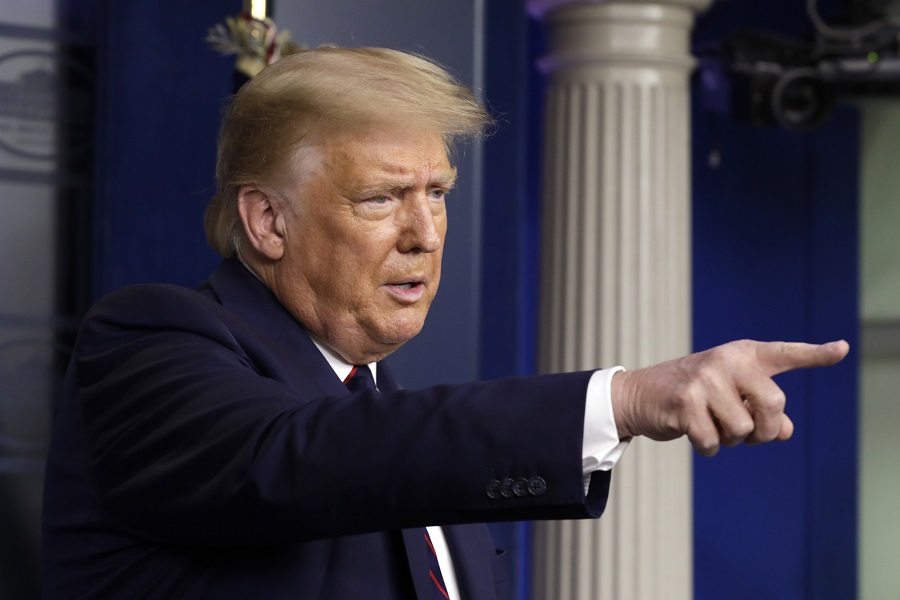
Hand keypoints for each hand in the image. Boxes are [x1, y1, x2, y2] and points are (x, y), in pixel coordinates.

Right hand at [610, 340, 849, 456]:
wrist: (638, 395)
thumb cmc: (692, 397)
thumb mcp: (730, 399)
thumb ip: (762, 413)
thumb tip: (784, 432)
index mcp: (742, 355)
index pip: (785, 354)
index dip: (816, 354)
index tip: (842, 349)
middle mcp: (725, 361)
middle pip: (773, 404)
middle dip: (764, 429)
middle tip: (746, 433)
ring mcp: (704, 379)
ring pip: (742, 429)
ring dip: (730, 440)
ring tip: (711, 426)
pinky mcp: (684, 402)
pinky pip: (714, 441)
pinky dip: (708, 448)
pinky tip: (694, 435)